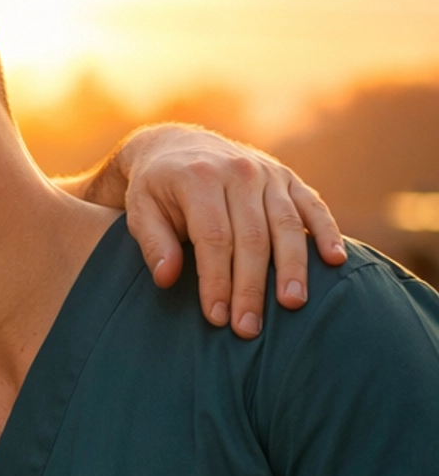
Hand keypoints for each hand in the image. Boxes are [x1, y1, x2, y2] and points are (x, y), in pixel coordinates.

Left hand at [103, 125, 344, 337]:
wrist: (176, 146)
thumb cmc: (156, 190)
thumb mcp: (140, 211)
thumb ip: (152, 243)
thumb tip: (167, 278)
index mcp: (199, 178)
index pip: (214, 238)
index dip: (217, 281)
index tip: (216, 317)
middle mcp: (238, 171)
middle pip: (252, 237)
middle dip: (251, 287)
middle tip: (249, 329)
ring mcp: (267, 173)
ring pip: (287, 225)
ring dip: (292, 268)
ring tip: (292, 305)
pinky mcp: (288, 178)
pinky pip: (313, 206)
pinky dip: (326, 232)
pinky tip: (335, 260)